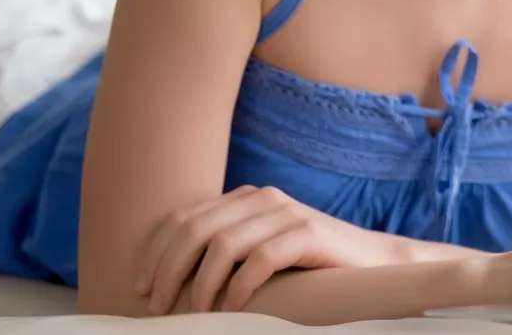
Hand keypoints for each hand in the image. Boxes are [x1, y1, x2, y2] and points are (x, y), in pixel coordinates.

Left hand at [135, 185, 393, 313]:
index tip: (140, 287)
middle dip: (169, 270)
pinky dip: (240, 287)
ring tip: (198, 312)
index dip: (155, 252)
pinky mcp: (310, 232)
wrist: (370, 262)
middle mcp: (264, 198)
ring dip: (202, 284)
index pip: (183, 216)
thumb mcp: (260, 250)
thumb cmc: (307, 265)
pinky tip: (233, 308)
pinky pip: (262, 259)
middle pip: (196, 229)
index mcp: (246, 198)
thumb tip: (166, 278)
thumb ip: (226, 248)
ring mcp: (288, 213)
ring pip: (224, 244)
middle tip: (159, 306)